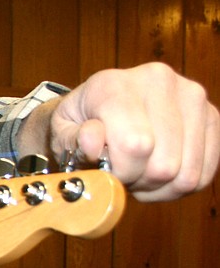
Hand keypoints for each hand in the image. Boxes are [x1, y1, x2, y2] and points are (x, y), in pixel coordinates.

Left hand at [26, 63, 217, 201]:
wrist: (101, 105)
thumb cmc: (79, 122)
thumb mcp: (61, 132)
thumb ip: (72, 140)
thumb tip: (94, 141)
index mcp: (115, 84)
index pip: (135, 145)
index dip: (121, 172)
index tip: (105, 170)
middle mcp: (159, 81)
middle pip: (164, 164)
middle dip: (138, 181)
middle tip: (120, 172)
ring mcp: (191, 96)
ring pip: (186, 174)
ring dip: (158, 186)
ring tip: (137, 171)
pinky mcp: (211, 116)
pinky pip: (203, 173)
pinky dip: (177, 186)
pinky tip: (156, 175)